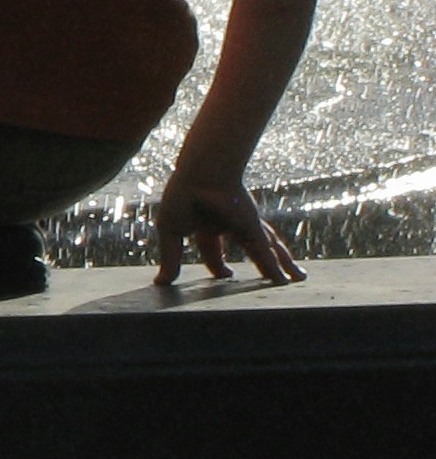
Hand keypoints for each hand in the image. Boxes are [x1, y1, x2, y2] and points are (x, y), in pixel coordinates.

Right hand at [153, 166, 302, 285]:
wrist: (201, 175)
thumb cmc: (182, 197)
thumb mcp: (171, 233)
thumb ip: (170, 259)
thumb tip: (161, 283)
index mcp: (208, 225)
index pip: (215, 251)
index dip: (216, 265)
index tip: (223, 276)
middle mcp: (232, 226)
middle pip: (253, 249)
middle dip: (261, 263)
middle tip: (272, 279)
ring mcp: (246, 227)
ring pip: (269, 250)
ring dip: (283, 264)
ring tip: (298, 279)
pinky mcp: (254, 229)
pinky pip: (267, 254)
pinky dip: (276, 269)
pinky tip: (287, 282)